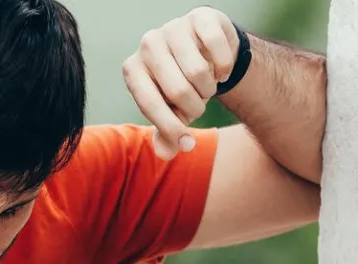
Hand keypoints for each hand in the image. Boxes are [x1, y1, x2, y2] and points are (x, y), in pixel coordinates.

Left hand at [123, 6, 240, 159]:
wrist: (206, 54)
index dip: (171, 128)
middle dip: (196, 107)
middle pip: (179, 91)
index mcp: (132, 70)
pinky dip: (225, 68)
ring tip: (206, 86)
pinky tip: (220, 69)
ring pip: (200, 72)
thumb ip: (167, 136)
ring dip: (210, 89)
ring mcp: (173, 27)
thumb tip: (167, 153)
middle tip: (198, 104)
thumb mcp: (172, 113)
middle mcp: (147, 44)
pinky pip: (217, 48)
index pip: (150, 104)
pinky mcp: (200, 16)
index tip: (186, 142)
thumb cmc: (182, 88)